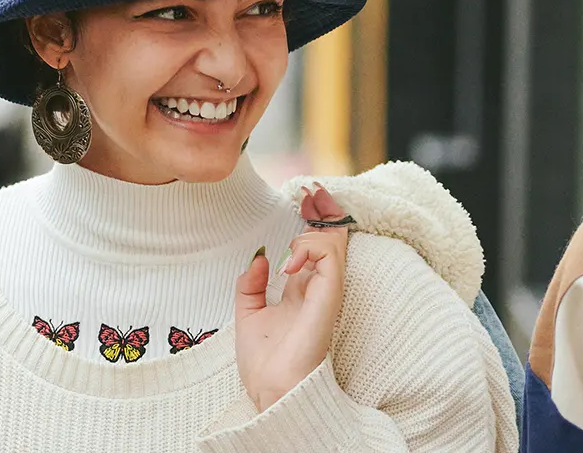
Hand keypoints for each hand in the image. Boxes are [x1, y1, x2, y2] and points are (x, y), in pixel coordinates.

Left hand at [232, 184, 351, 411]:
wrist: (272, 391)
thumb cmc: (263, 363)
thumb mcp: (247, 314)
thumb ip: (251, 284)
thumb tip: (261, 256)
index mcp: (302, 293)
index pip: (315, 246)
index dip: (311, 221)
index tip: (303, 198)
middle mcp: (318, 289)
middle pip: (332, 238)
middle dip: (322, 210)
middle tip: (310, 192)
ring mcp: (326, 293)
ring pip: (335, 242)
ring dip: (314, 227)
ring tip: (292, 242)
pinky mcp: (329, 298)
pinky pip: (331, 257)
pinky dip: (310, 248)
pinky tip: (288, 265)